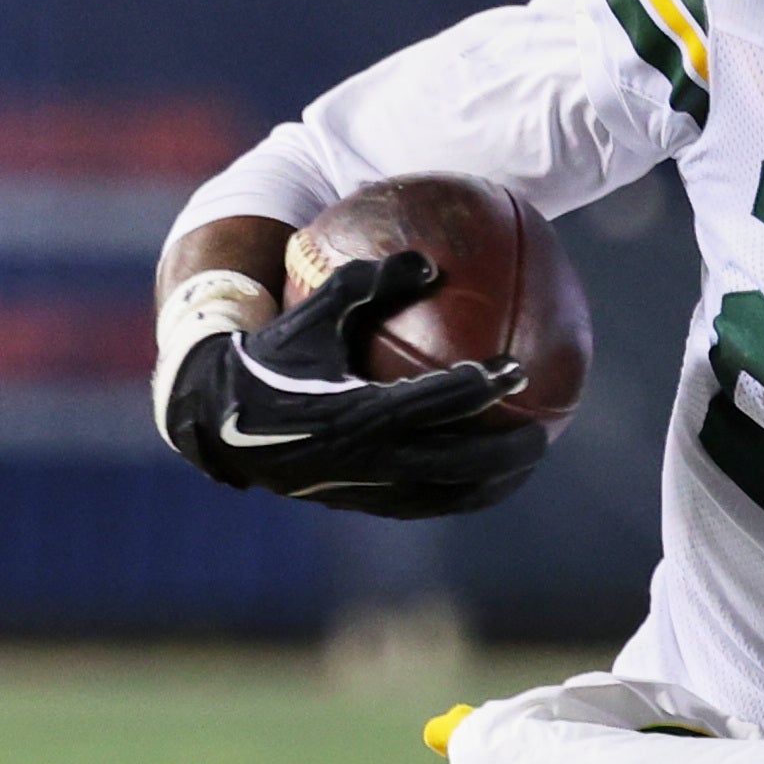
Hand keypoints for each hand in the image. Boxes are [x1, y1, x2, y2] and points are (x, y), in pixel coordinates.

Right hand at [159, 247, 543, 515]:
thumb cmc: (271, 356)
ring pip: (447, 496)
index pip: (437, 401)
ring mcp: (365, 489)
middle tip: (544, 431)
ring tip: (525, 466)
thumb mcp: (311, 314)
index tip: (519, 367)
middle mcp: (367, 459)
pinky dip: (460, 495)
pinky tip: (484, 480)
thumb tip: (426, 259)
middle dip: (507, 452)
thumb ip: (365, 283)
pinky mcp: (361, 504)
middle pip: (458, 464)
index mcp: (357, 411)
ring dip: (492, 485)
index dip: (483, 386)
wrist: (219, 418)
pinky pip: (425, 504)